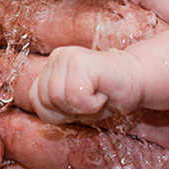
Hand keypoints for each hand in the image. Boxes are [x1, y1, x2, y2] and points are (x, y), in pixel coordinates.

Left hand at [26, 45, 141, 122]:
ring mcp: (67, 56)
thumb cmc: (106, 95)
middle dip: (70, 110)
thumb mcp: (71, 104)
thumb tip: (31, 111)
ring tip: (97, 94)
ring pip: (58, 99)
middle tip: (92, 98)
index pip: (36, 100)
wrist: (137, 82)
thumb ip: (51, 104)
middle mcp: (57, 56)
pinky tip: (102, 92)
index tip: (81, 103)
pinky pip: (75, 97)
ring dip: (82, 106)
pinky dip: (91, 104)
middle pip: (45, 101)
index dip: (58, 112)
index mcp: (51, 65)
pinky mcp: (81, 61)